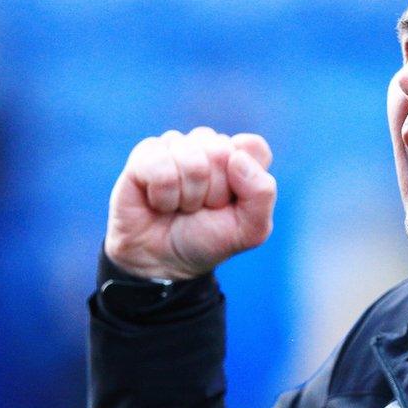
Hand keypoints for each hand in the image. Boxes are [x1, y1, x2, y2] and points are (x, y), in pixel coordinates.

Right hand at [104, 127, 276, 279]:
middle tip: (203, 208)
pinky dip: (163, 195)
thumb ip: (262, 193)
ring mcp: (177, 146)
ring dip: (188, 196)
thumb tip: (237, 157)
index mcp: (240, 158)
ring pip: (191, 159)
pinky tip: (159, 202)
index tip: (231, 202)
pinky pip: (159, 164)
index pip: (253, 147)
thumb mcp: (250, 230)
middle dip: (214, 192)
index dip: (244, 181)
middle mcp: (210, 146)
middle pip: (221, 151)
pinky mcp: (146, 154)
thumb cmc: (208, 240)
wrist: (162, 260)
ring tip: (182, 206)